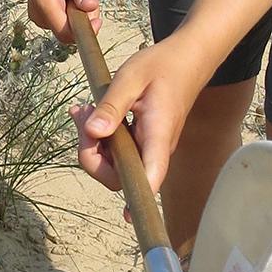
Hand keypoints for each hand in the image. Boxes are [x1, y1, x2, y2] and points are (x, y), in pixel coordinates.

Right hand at [22, 0, 99, 42]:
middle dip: (82, 19)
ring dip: (77, 15)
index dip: (85, 30)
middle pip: (68, 33)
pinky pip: (62, 22)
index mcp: (44, 3)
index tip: (97, 17)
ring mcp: (38, 16)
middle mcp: (38, 14)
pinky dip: (70, 12)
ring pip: (67, 28)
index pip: (67, 33)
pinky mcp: (42, 15)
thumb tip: (91, 8)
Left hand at [71, 35, 207, 196]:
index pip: (151, 176)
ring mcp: (149, 147)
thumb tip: (92, 133)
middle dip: (92, 155)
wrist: (188, 58)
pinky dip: (100, 135)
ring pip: (115, 163)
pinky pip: (117, 149)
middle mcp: (155, 149)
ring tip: (84, 110)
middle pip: (120, 176)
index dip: (138, 199)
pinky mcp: (142, 141)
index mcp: (158, 135)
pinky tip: (91, 112)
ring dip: (92, 142)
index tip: (125, 213)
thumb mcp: (131, 77)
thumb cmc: (163, 65)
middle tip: (83, 118)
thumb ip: (112, 106)